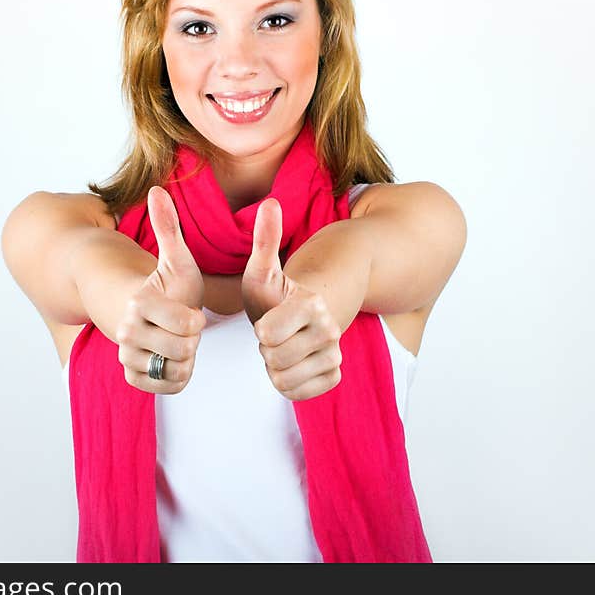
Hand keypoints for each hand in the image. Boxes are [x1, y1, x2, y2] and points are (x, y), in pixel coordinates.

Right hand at [115, 186, 206, 393]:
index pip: (187, 325)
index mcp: (139, 303)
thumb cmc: (168, 284)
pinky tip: (173, 359)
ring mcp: (127, 356)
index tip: (190, 312)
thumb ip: (169, 227)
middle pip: (183, 350)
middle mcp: (126, 331)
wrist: (149, 312)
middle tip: (185, 328)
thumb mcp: (177, 259)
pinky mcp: (132, 377)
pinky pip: (166, 386)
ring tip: (179, 341)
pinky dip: (176, 376)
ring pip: (175, 369)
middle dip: (192, 340)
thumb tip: (156, 189)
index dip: (196, 320)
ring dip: (185, 358)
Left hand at [241, 199, 342, 400]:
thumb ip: (265, 239)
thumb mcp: (262, 268)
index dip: (259, 330)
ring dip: (275, 366)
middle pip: (275, 359)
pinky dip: (289, 382)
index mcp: (311, 303)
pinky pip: (298, 393)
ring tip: (280, 346)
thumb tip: (270, 202)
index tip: (266, 318)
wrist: (298, 315)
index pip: (268, 335)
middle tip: (272, 334)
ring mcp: (334, 353)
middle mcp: (330, 329)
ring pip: (285, 379)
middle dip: (266, 350)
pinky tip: (291, 363)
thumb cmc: (274, 292)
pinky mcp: (334, 374)